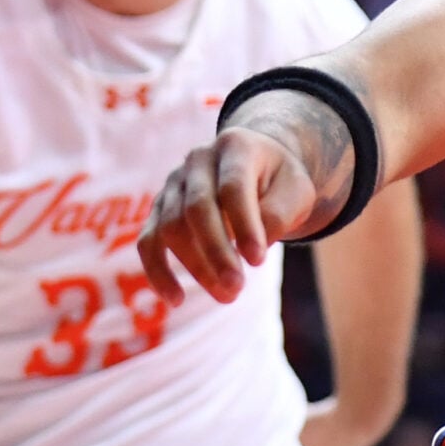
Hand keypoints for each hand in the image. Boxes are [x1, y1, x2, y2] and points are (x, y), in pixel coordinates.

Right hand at [140, 126, 324, 305]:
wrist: (258, 168)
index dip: (244, 225)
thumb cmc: (279, 183)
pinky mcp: (160, 209)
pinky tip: (177, 299)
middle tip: (236, 289)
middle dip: (216, 252)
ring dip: (196, 267)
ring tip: (228, 296)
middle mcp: (198, 160)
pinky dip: (158, 272)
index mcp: (235, 146)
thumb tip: (249, 250)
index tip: (258, 263)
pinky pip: (148, 241)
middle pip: (197, 207)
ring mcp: (174, 183)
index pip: (233, 187)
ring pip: (171, 227)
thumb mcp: (296, 192)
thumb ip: (278, 215)